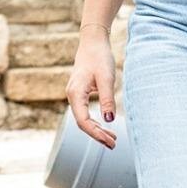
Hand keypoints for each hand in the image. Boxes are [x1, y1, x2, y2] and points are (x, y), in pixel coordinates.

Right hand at [66, 31, 118, 145]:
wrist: (93, 42)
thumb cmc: (99, 58)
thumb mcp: (107, 78)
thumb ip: (107, 99)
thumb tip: (110, 120)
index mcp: (76, 93)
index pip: (83, 121)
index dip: (96, 133)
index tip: (110, 141)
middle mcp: (73, 96)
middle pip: (82, 123)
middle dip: (97, 135)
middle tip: (114, 144)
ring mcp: (75, 95)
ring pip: (84, 118)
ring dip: (97, 129)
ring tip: (112, 138)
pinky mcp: (81, 93)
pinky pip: (85, 112)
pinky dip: (95, 121)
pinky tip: (105, 124)